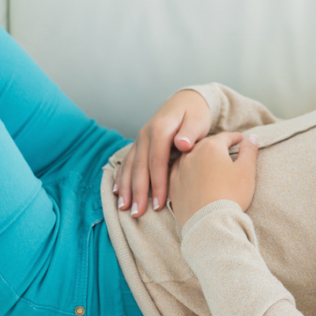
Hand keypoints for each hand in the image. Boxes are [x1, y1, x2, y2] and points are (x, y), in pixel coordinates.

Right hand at [114, 89, 210, 217]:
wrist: (187, 101)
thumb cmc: (196, 114)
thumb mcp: (197, 120)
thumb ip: (190, 133)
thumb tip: (182, 144)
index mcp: (160, 129)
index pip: (157, 161)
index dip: (157, 184)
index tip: (160, 204)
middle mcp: (146, 134)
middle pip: (140, 167)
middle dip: (138, 192)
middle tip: (137, 213)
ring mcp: (140, 139)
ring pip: (130, 166)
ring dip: (126, 188)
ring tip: (125, 208)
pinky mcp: (139, 143)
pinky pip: (127, 162)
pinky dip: (122, 177)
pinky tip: (118, 192)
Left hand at [168, 131, 258, 227]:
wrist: (209, 223)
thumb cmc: (231, 195)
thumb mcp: (247, 171)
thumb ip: (249, 151)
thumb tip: (251, 137)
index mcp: (211, 147)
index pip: (225, 136)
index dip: (235, 137)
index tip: (241, 139)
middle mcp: (192, 154)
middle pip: (206, 144)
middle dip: (216, 144)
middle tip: (225, 148)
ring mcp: (179, 170)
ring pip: (190, 156)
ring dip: (199, 156)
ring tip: (207, 160)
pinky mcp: (173, 186)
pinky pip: (179, 172)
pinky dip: (187, 170)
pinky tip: (191, 174)